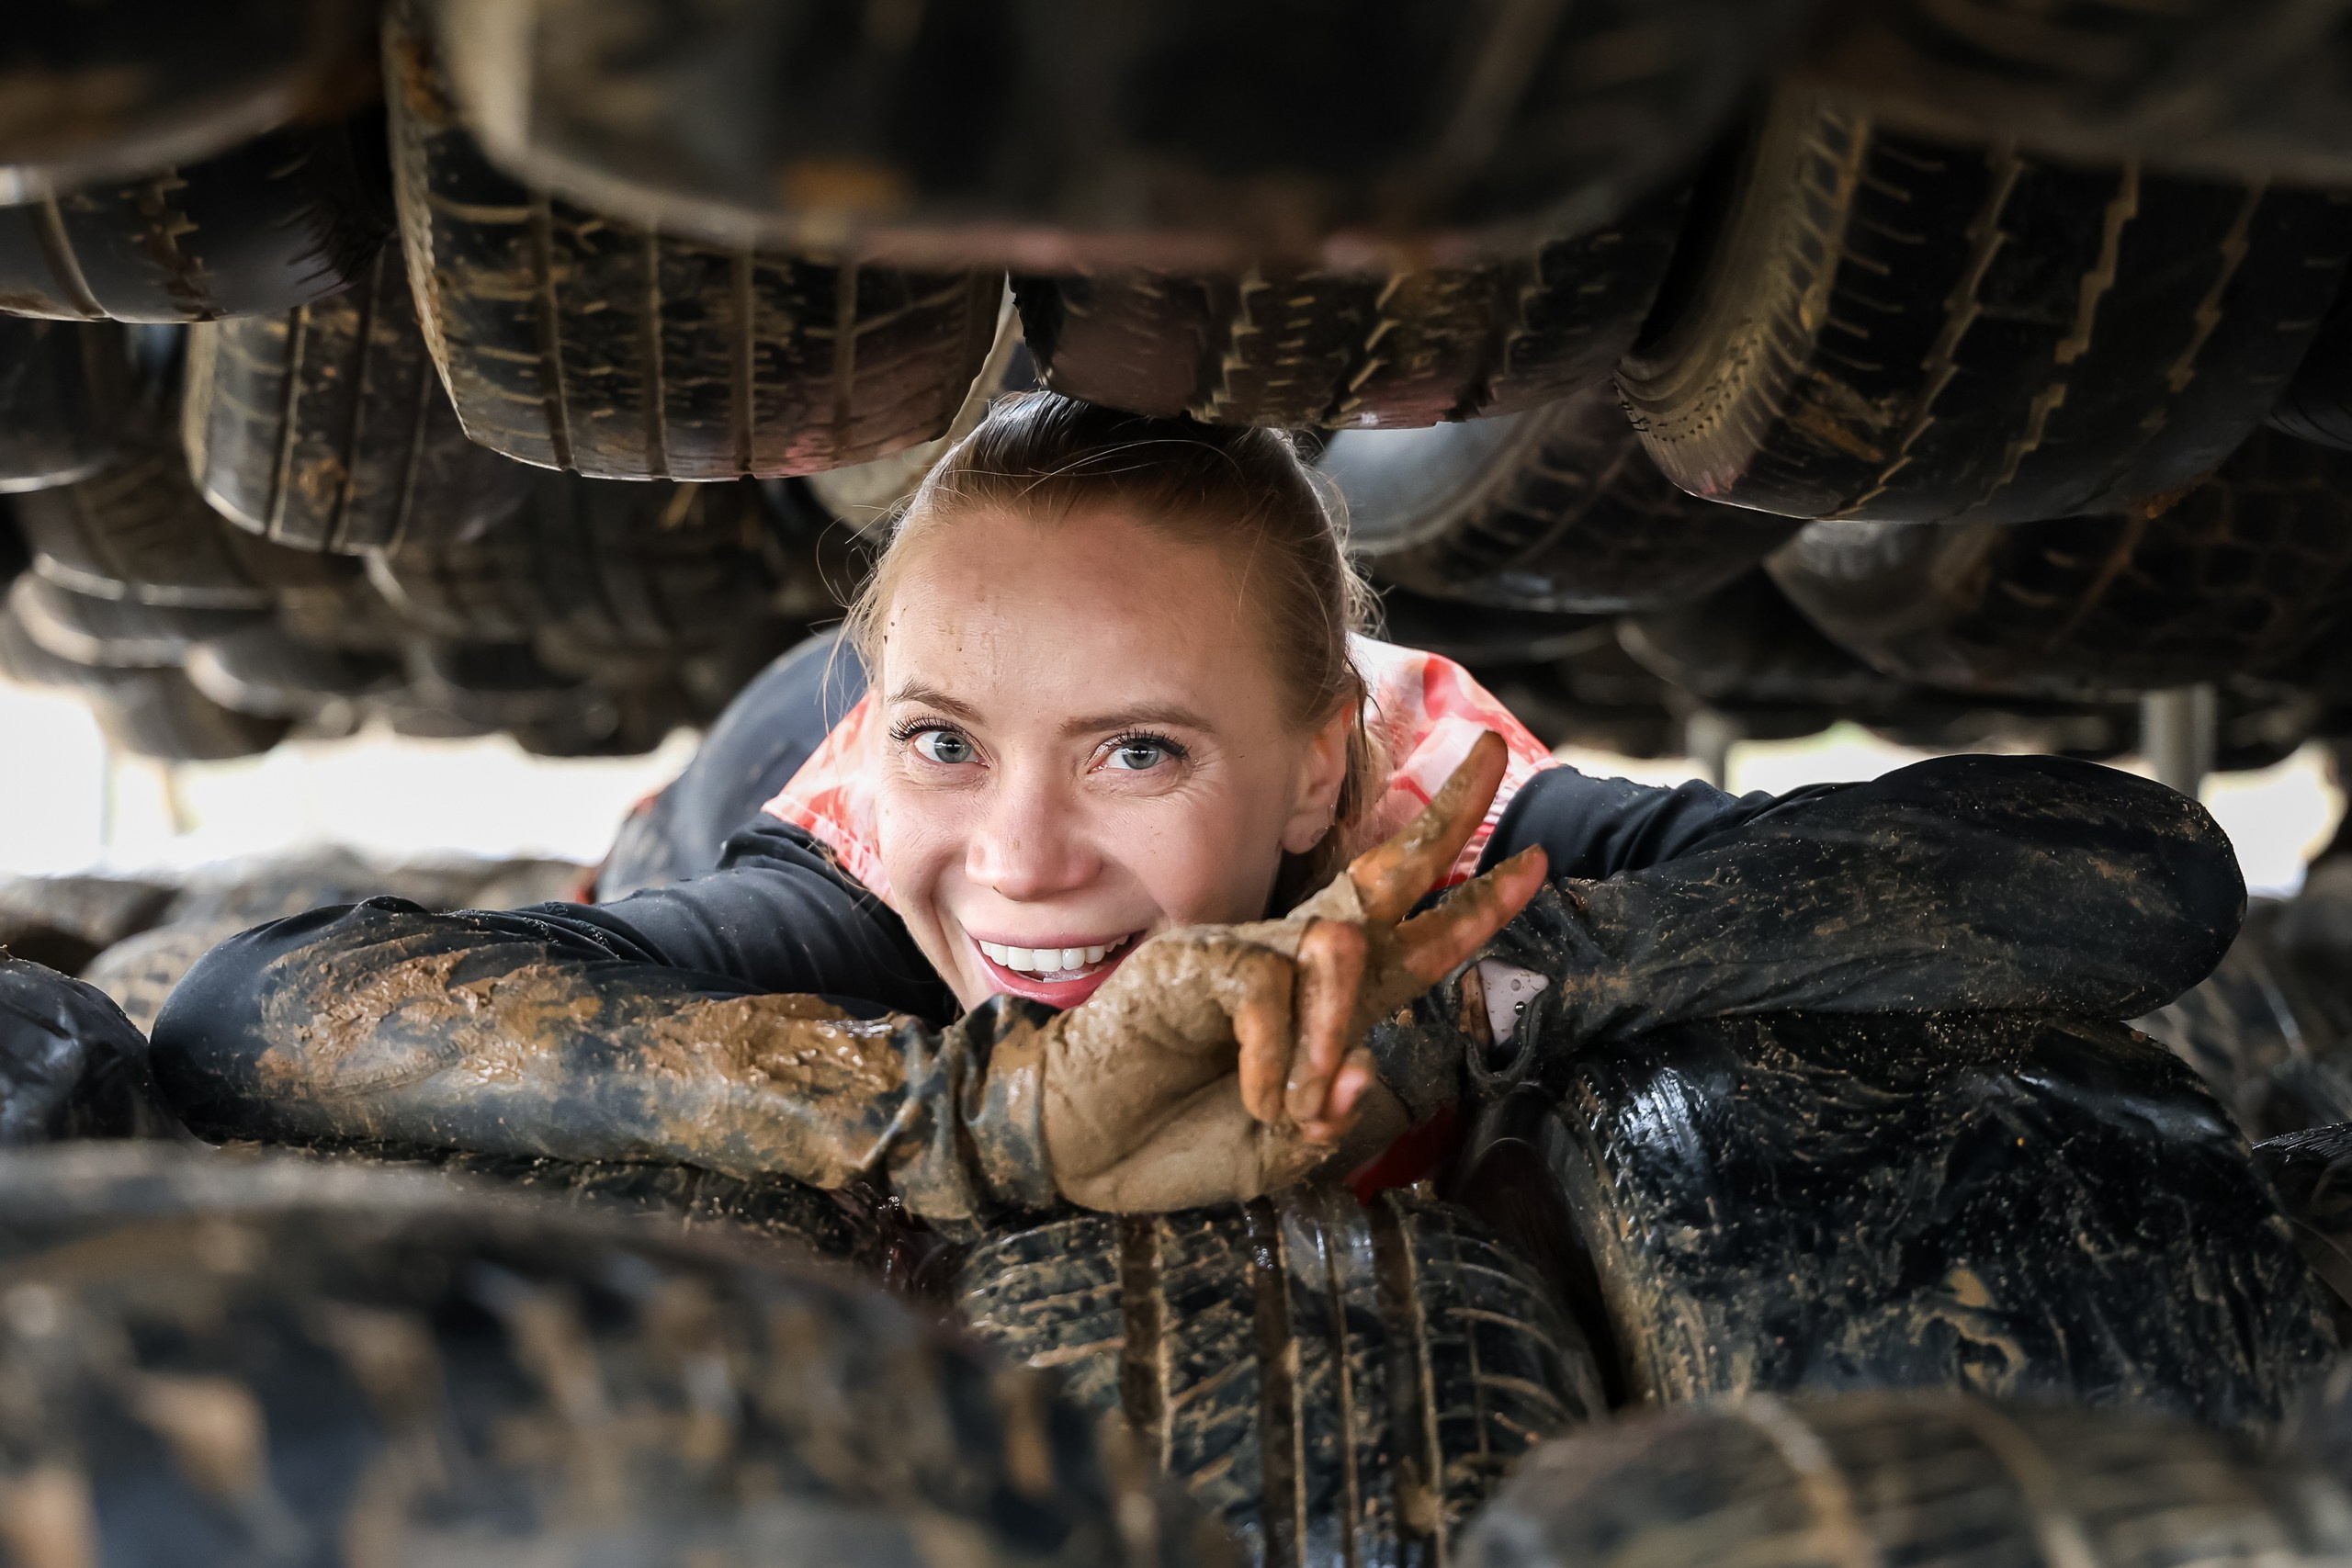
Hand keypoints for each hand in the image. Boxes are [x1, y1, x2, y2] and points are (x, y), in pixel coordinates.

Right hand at [1039, 731, 1547, 1211]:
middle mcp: (1288, 958)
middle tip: (1496, 751)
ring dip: (1337, 1027)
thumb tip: (1362, 1072)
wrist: (1079, 1153)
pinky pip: (1266, 990)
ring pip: (1337, 946)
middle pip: (1382, 870)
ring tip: (1302, 1099)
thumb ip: (1329, 1121)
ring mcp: (1239, 953)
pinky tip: (1253, 1095)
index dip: (1474, 903)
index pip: (1410, 935)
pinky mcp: (1192, 964)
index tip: (1536, 863)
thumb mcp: (1278, 1152)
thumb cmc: (1173, 1144)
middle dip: (1446, 816)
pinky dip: (1275, 1056)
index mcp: (1319, 1001)